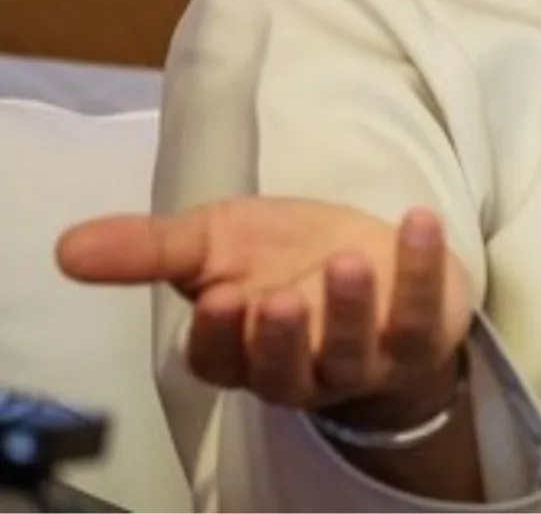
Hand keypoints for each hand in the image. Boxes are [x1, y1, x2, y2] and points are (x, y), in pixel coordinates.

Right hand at [56, 198, 472, 415]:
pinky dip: (421, 267)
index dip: (220, 336)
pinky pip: (421, 310)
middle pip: (285, 371)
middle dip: (281, 338)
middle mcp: (302, 367)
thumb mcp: (218, 242)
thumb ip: (151, 248)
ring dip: (349, 308)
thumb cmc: (287, 253)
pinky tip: (417, 222)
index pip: (221, 361)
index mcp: (244, 350)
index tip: (220, 298)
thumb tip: (67, 247)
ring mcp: (364, 358)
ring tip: (347, 260)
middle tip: (277, 298)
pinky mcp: (420, 334)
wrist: (377, 258)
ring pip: (352, 351)